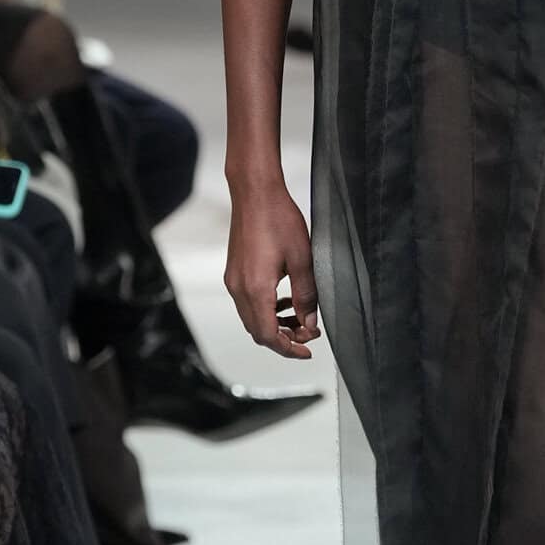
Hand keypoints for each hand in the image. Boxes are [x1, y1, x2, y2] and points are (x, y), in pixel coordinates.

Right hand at [225, 182, 320, 359]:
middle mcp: (239, 288)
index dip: (288, 349)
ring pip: (252, 318)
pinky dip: (266, 309)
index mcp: (256, 289)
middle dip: (284, 338)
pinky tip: (284, 298)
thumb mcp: (302, 259)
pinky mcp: (234, 272)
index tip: (307, 350)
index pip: (268, 335)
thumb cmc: (278, 218)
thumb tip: (310, 323)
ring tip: (299, 316)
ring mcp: (233, 280)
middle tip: (308, 333)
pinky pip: (247, 302)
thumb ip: (306, 295)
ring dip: (275, 324)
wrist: (254, 193)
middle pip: (258, 331)